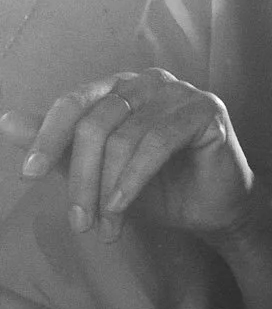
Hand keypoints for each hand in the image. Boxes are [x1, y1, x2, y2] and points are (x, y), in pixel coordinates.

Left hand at [0, 69, 271, 244]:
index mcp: (121, 88)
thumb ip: (59, 149)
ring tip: (104, 226)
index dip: (47, 137)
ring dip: (107, 189)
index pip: (74, 102)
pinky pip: (157, 143)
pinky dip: (133, 180)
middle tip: (78, 222)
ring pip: (124, 137)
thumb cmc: (157, 189)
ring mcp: (181, 93)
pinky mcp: (207, 110)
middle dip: (81, 178)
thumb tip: (5, 121)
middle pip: (96, 123)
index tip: (28, 176)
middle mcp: (150, 82)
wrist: (212, 210)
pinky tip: (122, 207)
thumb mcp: (98, 173)